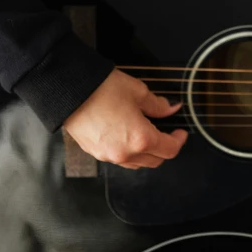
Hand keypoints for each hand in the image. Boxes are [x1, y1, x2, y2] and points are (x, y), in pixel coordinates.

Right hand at [62, 68, 187, 169]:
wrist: (70, 91)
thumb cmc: (103, 89)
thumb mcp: (138, 92)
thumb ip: (157, 104)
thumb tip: (171, 108)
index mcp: (140, 139)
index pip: (169, 150)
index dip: (179, 141)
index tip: (181, 132)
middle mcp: (125, 153)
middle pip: (154, 161)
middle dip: (164, 148)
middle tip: (166, 132)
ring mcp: (108, 156)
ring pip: (136, 163)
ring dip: (146, 153)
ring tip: (146, 133)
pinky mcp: (95, 153)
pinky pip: (118, 159)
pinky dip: (128, 151)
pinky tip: (127, 135)